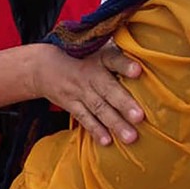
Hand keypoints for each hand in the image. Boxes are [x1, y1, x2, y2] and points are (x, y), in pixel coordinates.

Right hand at [29, 41, 144, 145]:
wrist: (42, 68)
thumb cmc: (80, 56)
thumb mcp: (96, 47)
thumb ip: (120, 50)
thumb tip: (147, 48)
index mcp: (100, 58)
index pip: (113, 59)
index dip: (125, 65)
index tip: (138, 71)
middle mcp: (90, 75)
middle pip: (108, 90)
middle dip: (124, 104)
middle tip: (139, 117)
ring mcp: (79, 92)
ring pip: (99, 108)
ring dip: (114, 123)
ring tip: (130, 137)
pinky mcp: (71, 105)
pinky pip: (84, 119)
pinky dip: (95, 130)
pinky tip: (106, 141)